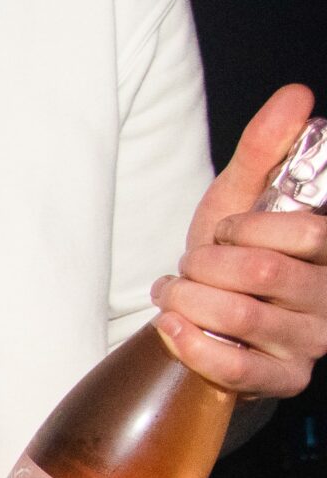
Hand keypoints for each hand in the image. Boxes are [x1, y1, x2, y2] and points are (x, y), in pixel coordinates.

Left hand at [154, 83, 326, 398]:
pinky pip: (234, 367)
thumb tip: (296, 96)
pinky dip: (190, 343)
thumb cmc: (226, 255)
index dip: (242, 229)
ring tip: (174, 294)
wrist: (204, 317)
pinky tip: (169, 326)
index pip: (301, 233)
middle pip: (262, 276)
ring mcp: (308, 343)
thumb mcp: (239, 197)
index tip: (221, 233)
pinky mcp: (282, 381)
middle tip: (188, 267)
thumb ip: (264, 148)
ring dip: (187, 301)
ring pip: (240, 317)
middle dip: (204, 266)